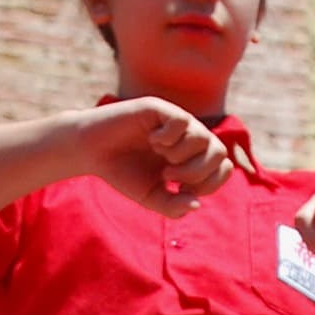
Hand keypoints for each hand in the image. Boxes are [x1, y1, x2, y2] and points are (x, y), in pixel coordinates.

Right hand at [75, 94, 233, 217]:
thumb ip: (173, 206)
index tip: (182, 191)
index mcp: (192, 158)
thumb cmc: (122, 173)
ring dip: (182, 156)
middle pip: (218, 152)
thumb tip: (196, 204)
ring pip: (203, 137)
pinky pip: (182, 121)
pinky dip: (169, 137)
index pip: (223, 167)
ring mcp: (175, 121)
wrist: (92, 151)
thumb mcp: (149, 197)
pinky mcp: (160, 108)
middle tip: (168, 177)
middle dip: (197, 172)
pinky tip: (152, 140)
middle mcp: (188, 138)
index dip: (210, 183)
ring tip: (161, 158)